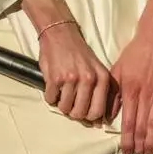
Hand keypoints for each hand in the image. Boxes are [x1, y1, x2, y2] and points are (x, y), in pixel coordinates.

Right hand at [19, 0, 112, 123]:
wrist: (61, 33)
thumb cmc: (79, 53)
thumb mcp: (97, 69)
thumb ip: (100, 92)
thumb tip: (99, 120)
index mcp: (102, 78)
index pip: (98, 111)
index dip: (89, 117)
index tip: (84, 114)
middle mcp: (88, 79)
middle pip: (80, 113)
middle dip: (73, 113)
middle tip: (70, 104)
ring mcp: (71, 79)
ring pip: (64, 108)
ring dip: (60, 104)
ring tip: (61, 93)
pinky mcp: (55, 78)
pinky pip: (50, 99)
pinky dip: (50, 96)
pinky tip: (52, 86)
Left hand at [110, 0, 152, 153]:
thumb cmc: (135, 52)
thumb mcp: (117, 70)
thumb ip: (113, 93)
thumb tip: (108, 115)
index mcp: (129, 89)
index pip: (127, 120)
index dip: (126, 138)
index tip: (125, 151)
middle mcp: (145, 93)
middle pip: (141, 124)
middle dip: (138, 143)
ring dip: (152, 140)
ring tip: (150, 153)